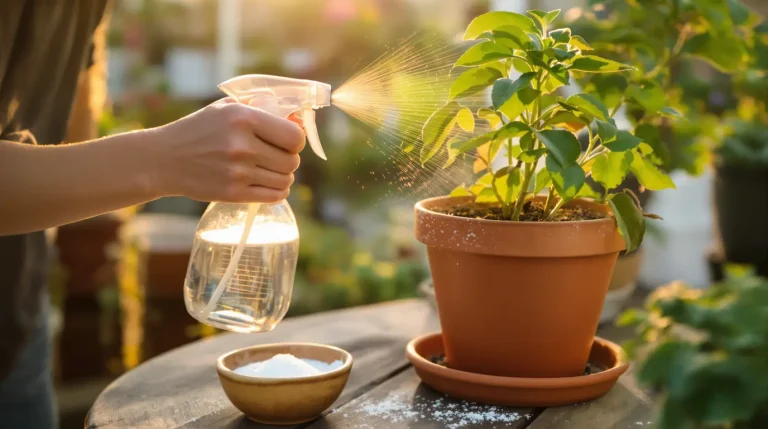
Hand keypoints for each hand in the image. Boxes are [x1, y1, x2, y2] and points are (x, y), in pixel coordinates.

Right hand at [150, 99, 305, 202]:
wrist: (164, 159)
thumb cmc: (200, 129)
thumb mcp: (227, 108)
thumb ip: (262, 110)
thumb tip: (300, 120)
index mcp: (244, 118)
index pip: (294, 137)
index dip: (296, 140)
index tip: (288, 142)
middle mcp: (242, 145)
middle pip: (292, 161)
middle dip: (289, 160)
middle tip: (276, 157)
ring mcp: (238, 172)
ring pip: (285, 180)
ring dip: (282, 176)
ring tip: (269, 170)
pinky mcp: (233, 193)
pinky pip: (273, 196)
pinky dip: (277, 191)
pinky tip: (267, 184)